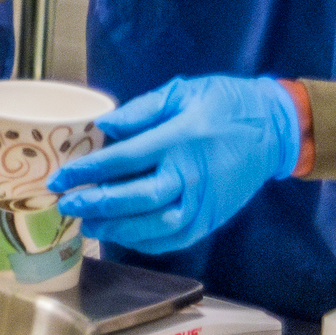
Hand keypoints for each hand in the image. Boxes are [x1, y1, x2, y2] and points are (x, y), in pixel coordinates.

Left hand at [51, 76, 303, 251]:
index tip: (60, 178)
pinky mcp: (214, 218)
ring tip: (89, 224)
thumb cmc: (225, 104)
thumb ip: (141, 110)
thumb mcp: (182, 92)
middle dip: (97, 205)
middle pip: (138, 198)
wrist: (274, 129)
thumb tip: (103, 125)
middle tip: (67, 206)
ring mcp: (205, 201)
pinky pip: (176, 238)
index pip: (124, 159)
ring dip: (118, 229)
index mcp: (180, 139)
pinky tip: (123, 235)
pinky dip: (147, 242)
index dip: (88, 171)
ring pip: (156, 225)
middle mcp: (192, 175)